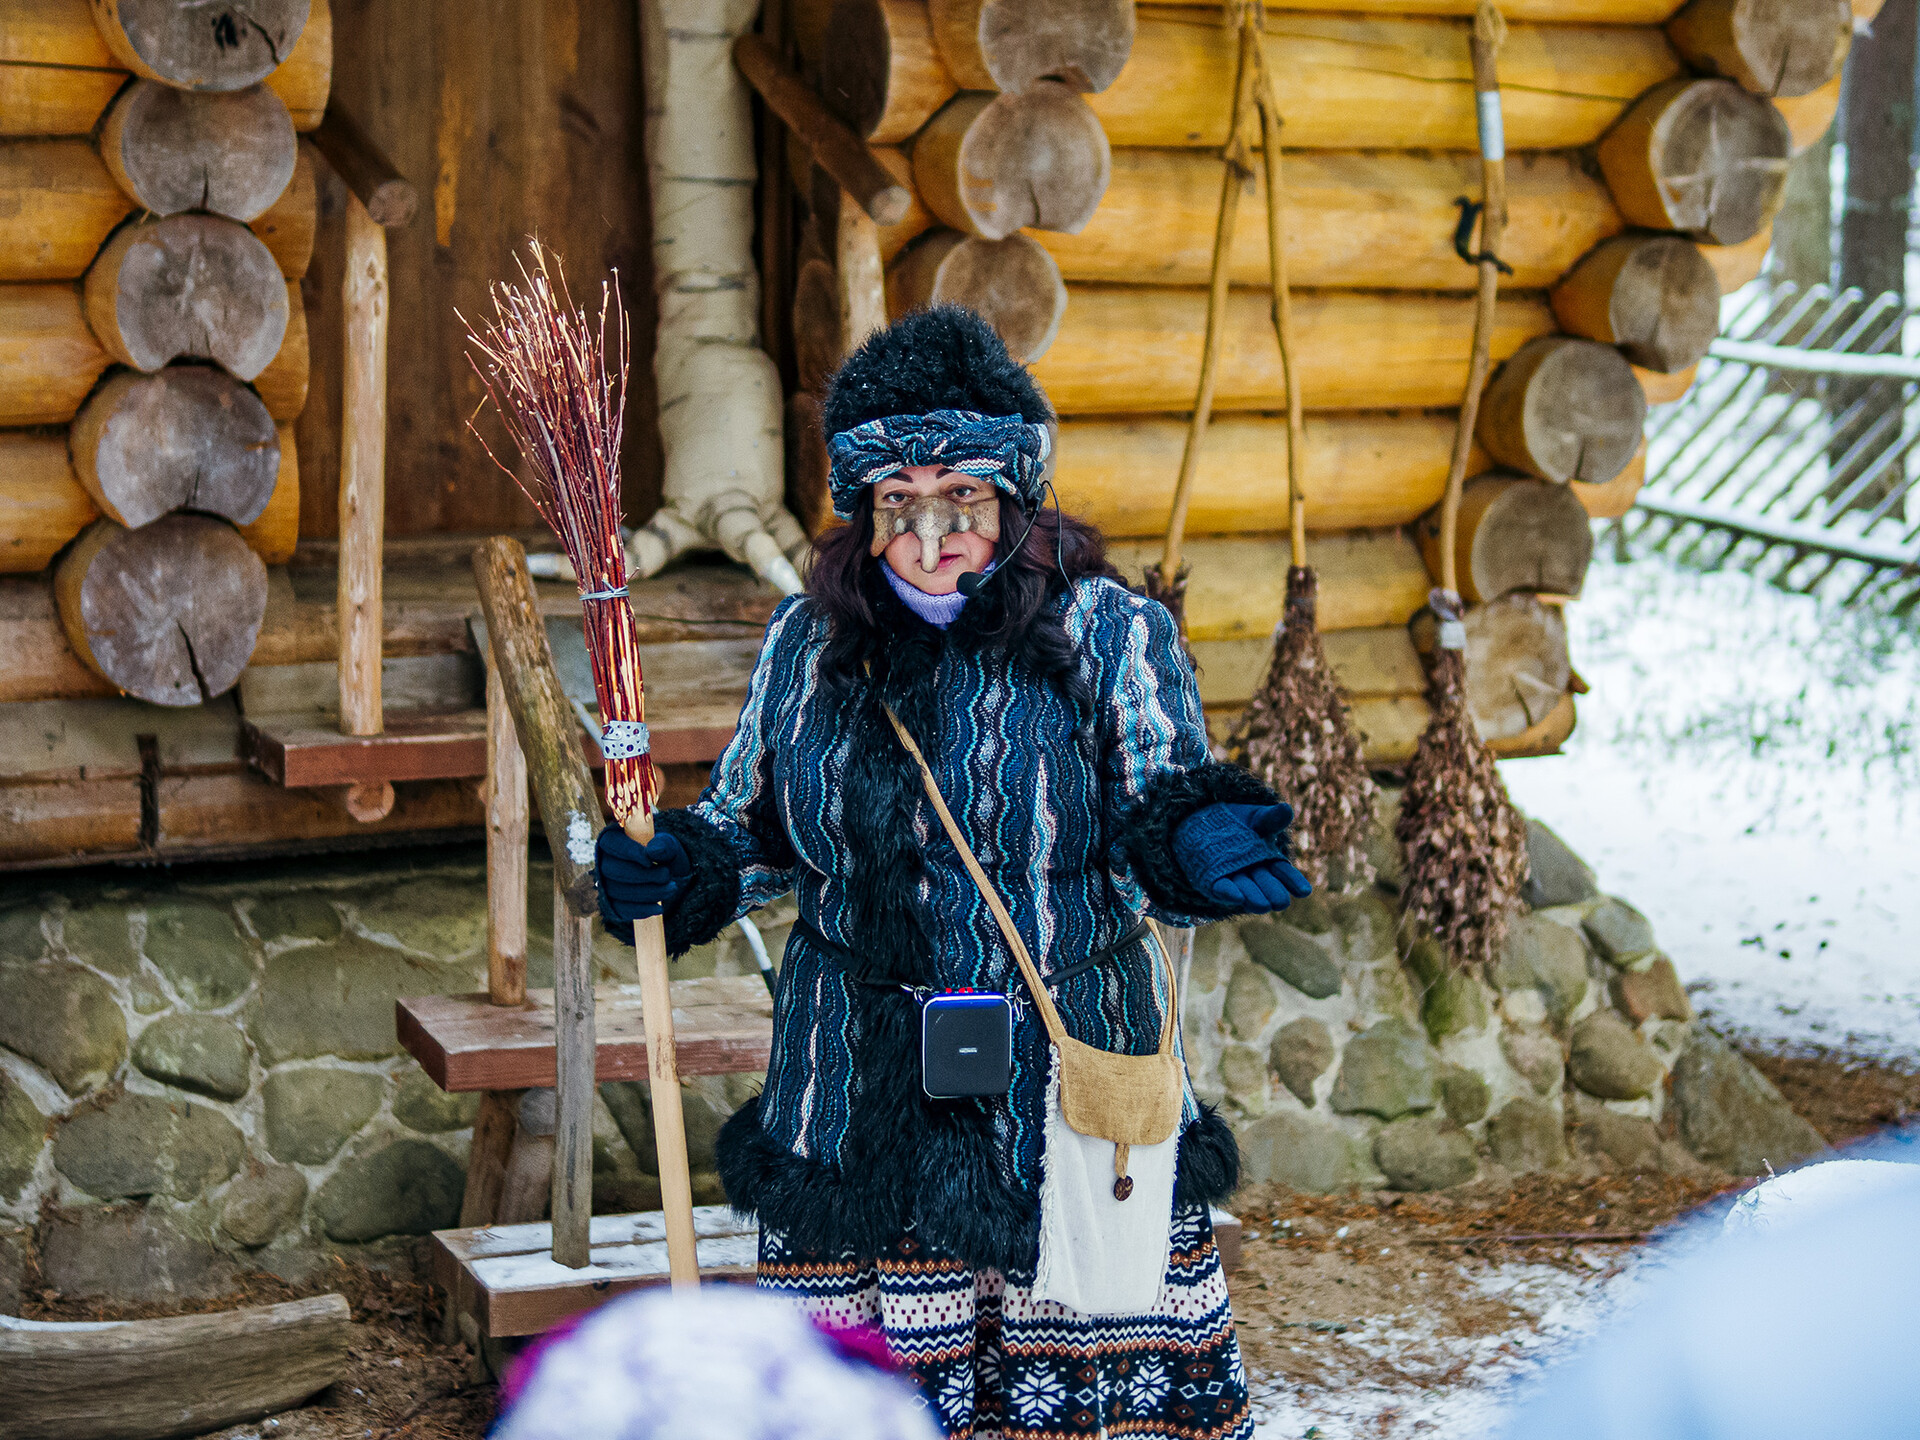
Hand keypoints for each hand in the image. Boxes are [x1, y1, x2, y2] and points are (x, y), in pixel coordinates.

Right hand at [595, 826, 689, 943]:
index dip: (630, 852)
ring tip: (671, 888)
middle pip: (613, 870)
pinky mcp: (611, 904)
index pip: (613, 844)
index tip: (650, 861)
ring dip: (647, 892)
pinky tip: (658, 908)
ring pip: (617, 891)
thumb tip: (653, 851)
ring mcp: (605, 884)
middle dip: (642, 875)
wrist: (668, 876)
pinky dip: (641, 910)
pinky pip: (620, 909)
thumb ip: (663, 845)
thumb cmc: (664, 855)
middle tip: (666, 876)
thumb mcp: (668, 845)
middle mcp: (603, 861)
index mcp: (613, 839)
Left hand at [1173, 802, 1312, 913]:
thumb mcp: (1258, 818)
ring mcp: (1235, 880)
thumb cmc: (1240, 823)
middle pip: (1267, 886)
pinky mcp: (1214, 882)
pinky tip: (1237, 897)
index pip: (1285, 874)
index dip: (1294, 882)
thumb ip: (1271, 818)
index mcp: (1270, 861)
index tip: (1305, 891)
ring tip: (1261, 905)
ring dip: (1253, 897)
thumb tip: (1286, 809)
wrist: (1206, 823)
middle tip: (1280, 902)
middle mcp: (1255, 875)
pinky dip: (1229, 893)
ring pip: (1246, 890)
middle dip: (1273, 893)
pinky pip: (1222, 888)